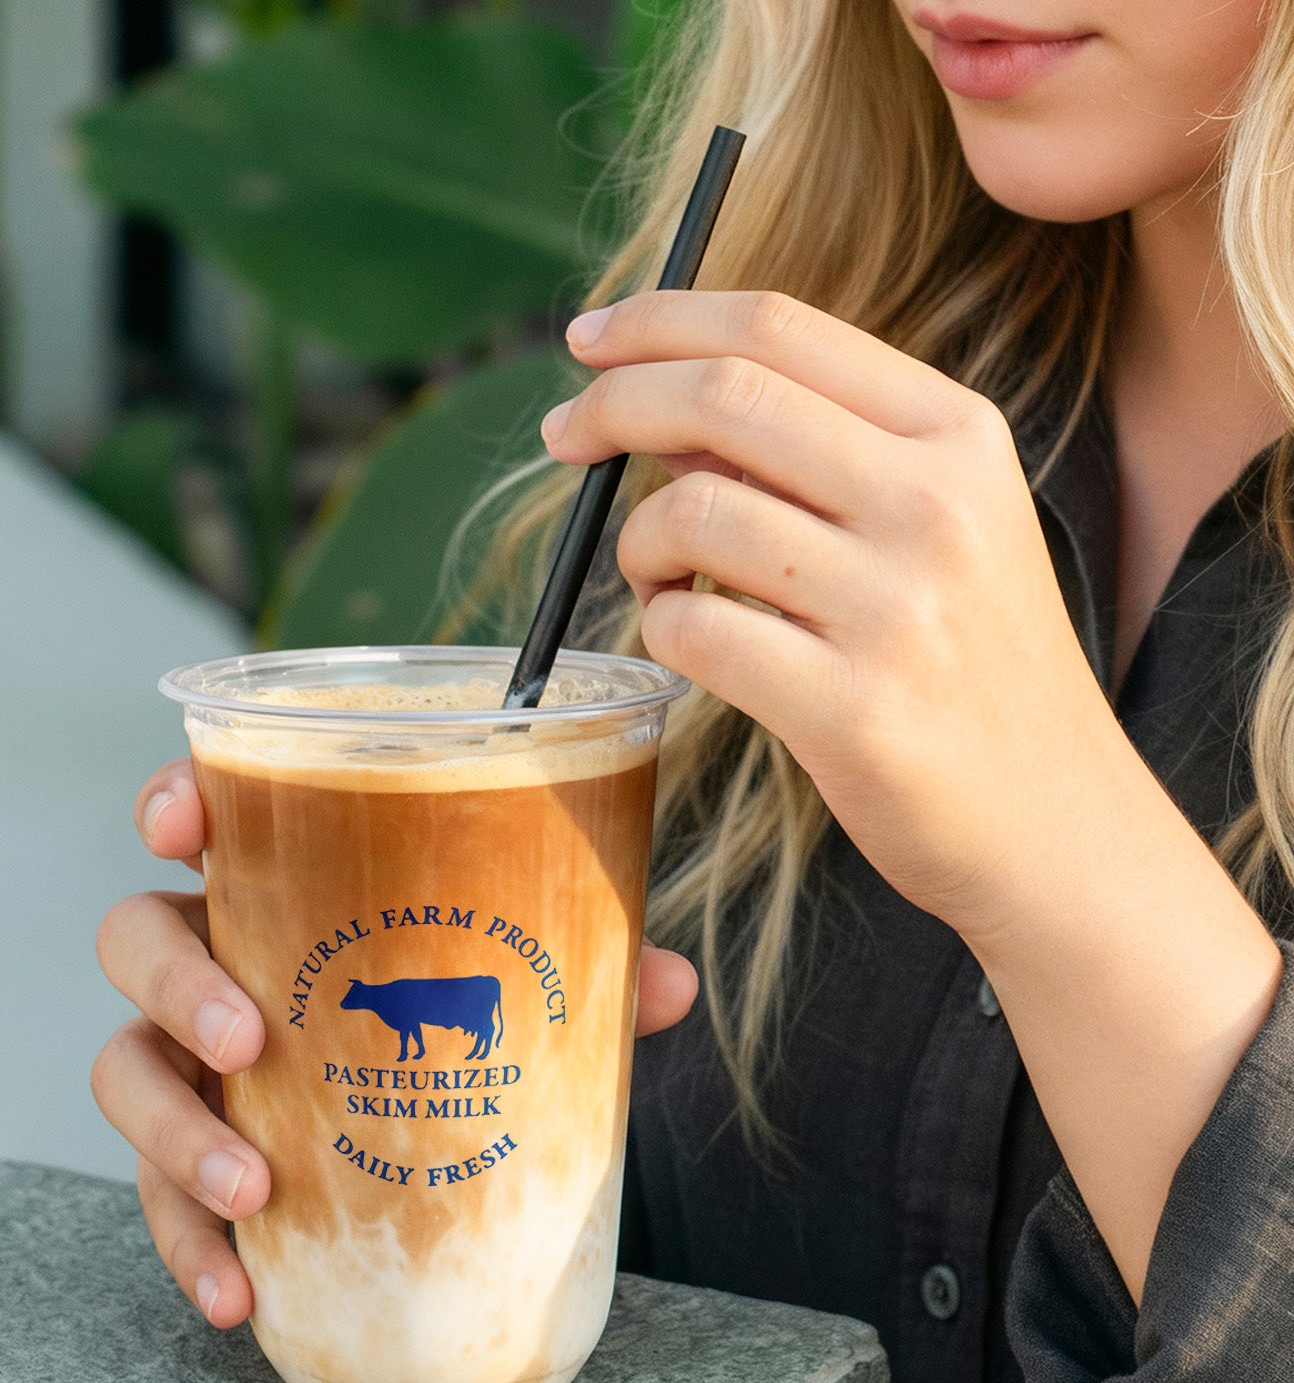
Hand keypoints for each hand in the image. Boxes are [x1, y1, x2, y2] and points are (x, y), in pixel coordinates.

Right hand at [92, 761, 700, 1327]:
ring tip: (253, 1191)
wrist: (428, 1129)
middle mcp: (215, 963)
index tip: (177, 825)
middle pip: (135, 939)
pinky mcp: (193, 1156)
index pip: (200, 821)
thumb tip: (668, 983)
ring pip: (124, 1070)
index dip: (174, 804)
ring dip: (174, 1133)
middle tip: (250, 1042)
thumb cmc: (448, 1016)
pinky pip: (160, 1198)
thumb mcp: (513, 986)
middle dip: (178, 983)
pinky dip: (190, 1246)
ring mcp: (192, 1061)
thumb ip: (583, 972)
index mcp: (276, 890)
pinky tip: (239, 1294)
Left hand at [545, 289, 1132, 944]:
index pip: (778, 328)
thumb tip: (662, 405)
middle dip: (612, 405)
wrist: (1055, 823)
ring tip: (660, 581)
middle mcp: (937, 504)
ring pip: (693, 514)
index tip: (589, 342)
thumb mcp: (936, 526)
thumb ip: (817, 454)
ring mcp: (898, 608)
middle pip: (723, 396)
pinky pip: (692, 631)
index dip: (660, 322)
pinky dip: (660, 628)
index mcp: (959, 435)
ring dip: (640, 544)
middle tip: (564, 437)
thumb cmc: (969, 665)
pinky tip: (687, 641)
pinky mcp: (852, 709)